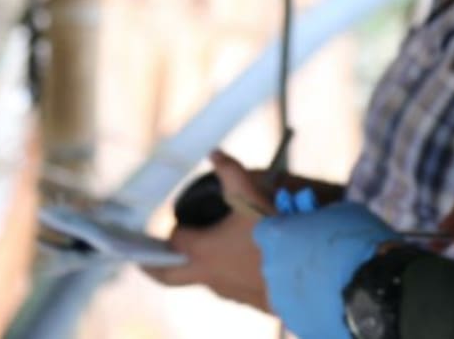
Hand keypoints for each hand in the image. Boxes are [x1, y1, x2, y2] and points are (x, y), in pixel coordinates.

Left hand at [144, 151, 276, 309]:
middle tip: (145, 262)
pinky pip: (228, 287)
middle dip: (154, 268)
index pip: (174, 240)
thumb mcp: (253, 197)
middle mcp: (208, 276)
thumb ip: (233, 173)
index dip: (174, 230)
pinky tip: (244, 264)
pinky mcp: (248, 300)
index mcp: (203, 251)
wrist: (308, 271)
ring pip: (202, 280)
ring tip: (209, 252)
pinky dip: (226, 276)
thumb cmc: (276, 232)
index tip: (176, 225)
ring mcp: (227, 292)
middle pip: (168, 275)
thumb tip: (214, 153)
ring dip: (199, 268)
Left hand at [254, 200, 399, 338]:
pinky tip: (342, 301)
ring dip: (306, 283)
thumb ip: (320, 218)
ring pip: (289, 289)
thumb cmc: (361, 241)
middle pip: (277, 260)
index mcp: (277, 236)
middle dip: (296, 256)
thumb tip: (317, 225)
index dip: (286, 228)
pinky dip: (318, 306)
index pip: (266, 229)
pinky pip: (304, 311)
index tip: (304, 227)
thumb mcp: (343, 212)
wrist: (379, 290)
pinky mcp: (298, 327)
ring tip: (339, 281)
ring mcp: (282, 302)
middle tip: (326, 254)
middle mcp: (271, 269)